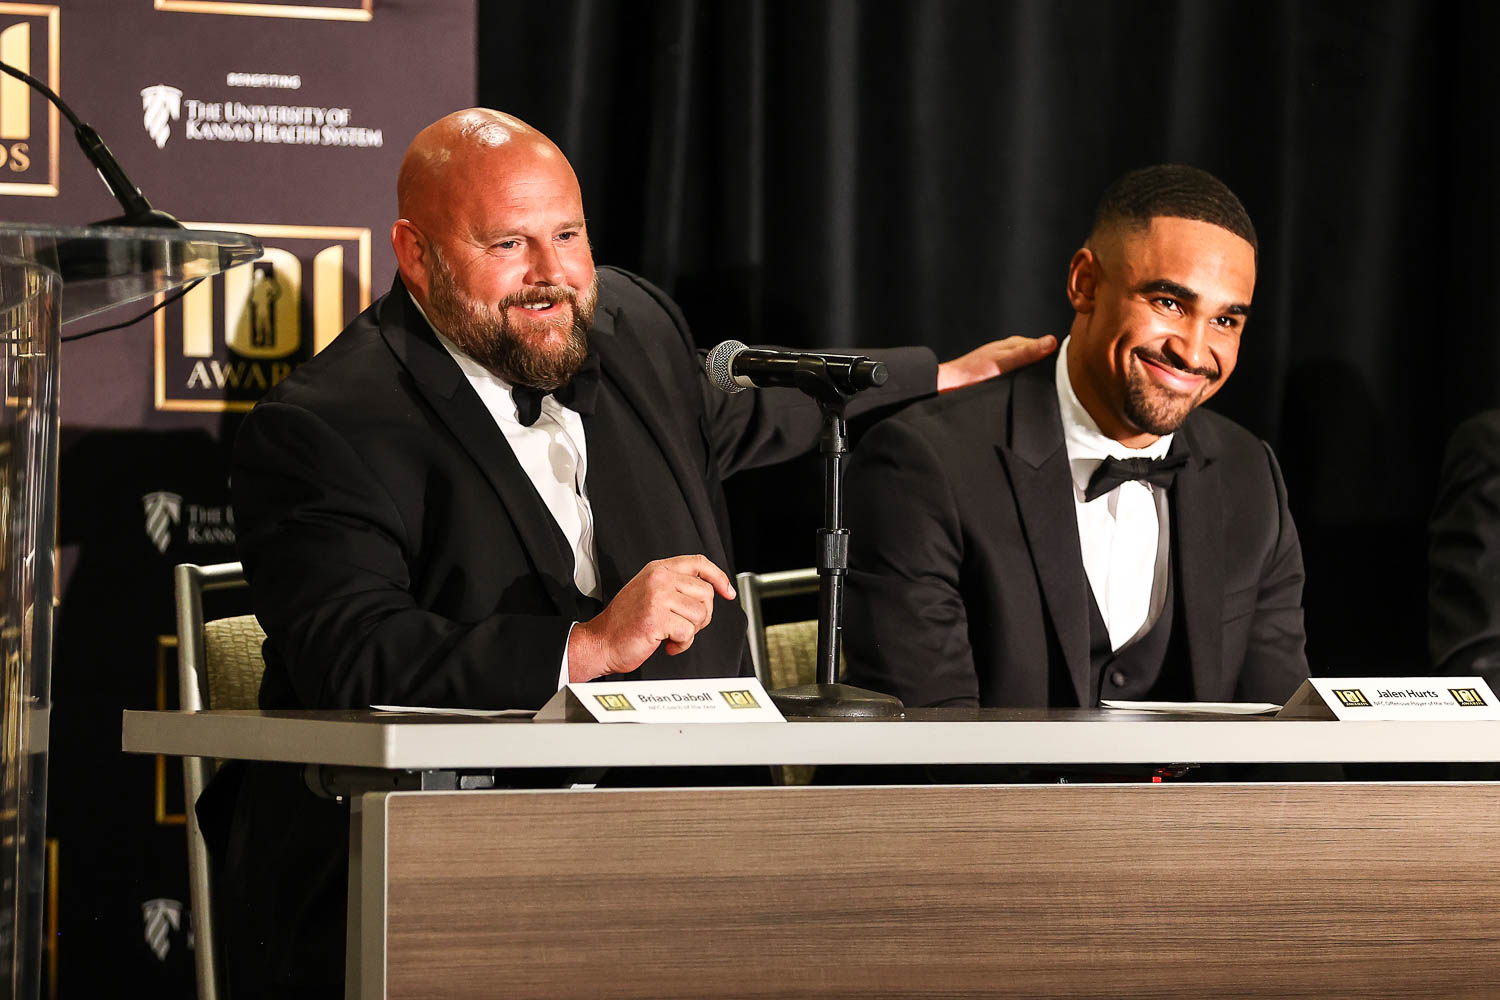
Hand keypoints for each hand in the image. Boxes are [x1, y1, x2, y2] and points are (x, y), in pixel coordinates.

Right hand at [567, 555, 736, 682]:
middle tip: (683, 625)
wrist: (600, 641)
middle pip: (706, 592)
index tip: (727, 592)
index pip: (699, 563)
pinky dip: (681, 644)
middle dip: (701, 615)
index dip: (719, 577)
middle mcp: (659, 578)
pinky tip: (666, 643)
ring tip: (671, 635)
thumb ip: (675, 586)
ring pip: (701, 614)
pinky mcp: (658, 617)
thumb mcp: (649, 592)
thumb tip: (711, 590)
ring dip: (690, 632)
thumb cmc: (624, 623)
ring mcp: (658, 596)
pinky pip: (689, 632)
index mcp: (658, 569)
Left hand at [936, 335, 1057, 392]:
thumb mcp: (1003, 362)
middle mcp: (1011, 352)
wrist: (949, 386)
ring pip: (1029, 369)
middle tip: (1061, 383)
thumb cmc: (972, 373)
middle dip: (1048, 368)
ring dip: (1036, 378)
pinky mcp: (1001, 376)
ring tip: (1047, 389)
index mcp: (1015, 344)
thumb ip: (1027, 353)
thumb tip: (1052, 341)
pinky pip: (1020, 378)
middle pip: (1038, 358)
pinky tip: (1027, 392)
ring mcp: (1006, 364)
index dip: (1057, 356)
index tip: (1071, 369)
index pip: (1045, 346)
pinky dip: (1025, 384)